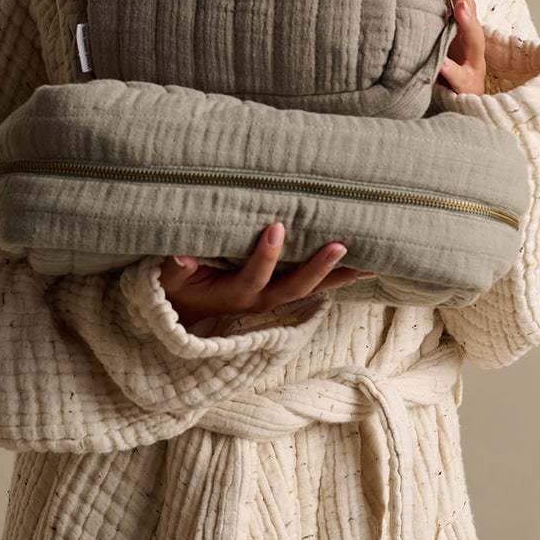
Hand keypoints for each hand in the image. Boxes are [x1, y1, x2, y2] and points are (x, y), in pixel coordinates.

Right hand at [158, 222, 373, 328]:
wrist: (184, 312)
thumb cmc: (177, 288)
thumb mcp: (169, 279)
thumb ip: (175, 268)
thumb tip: (182, 256)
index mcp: (235, 294)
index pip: (255, 275)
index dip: (267, 255)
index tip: (278, 227)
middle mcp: (259, 301)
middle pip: (294, 288)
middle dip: (318, 268)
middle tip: (342, 246)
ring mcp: (272, 299)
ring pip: (310, 290)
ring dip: (339, 277)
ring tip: (370, 263)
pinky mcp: (279, 294)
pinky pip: (311, 287)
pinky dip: (336, 278)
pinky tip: (361, 267)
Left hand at [437, 0, 485, 95]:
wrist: (465, 107)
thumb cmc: (448, 67)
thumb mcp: (438, 37)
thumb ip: (429, 14)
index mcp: (462, 24)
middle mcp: (470, 38)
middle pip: (469, 4)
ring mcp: (472, 62)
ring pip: (474, 37)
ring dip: (467, 20)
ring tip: (460, 5)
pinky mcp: (467, 86)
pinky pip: (459, 78)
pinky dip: (451, 71)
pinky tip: (442, 65)